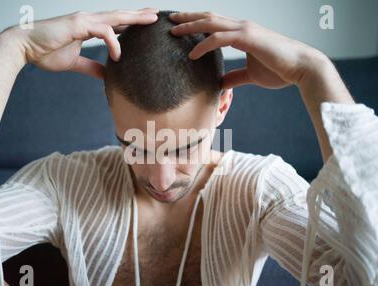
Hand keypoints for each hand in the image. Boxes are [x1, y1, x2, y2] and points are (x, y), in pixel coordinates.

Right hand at [4, 8, 158, 78]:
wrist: (24, 48)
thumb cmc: (46, 52)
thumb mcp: (75, 63)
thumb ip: (92, 67)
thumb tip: (107, 76)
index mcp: (88, 27)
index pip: (115, 23)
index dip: (131, 22)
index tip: (145, 24)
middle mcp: (89, 20)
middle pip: (120, 16)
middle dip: (139, 15)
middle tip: (157, 14)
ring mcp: (84, 20)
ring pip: (115, 17)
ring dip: (135, 18)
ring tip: (152, 19)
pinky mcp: (78, 24)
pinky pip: (104, 31)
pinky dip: (114, 43)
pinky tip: (118, 56)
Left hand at [169, 11, 328, 89]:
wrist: (301, 68)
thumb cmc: (279, 70)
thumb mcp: (250, 75)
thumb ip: (235, 77)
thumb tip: (221, 83)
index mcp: (242, 32)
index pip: (214, 23)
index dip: (196, 22)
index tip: (180, 26)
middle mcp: (242, 27)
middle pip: (208, 17)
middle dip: (188, 18)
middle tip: (170, 21)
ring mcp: (245, 30)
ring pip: (211, 23)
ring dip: (190, 26)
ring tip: (173, 31)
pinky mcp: (248, 38)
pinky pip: (220, 38)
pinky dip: (204, 45)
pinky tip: (192, 54)